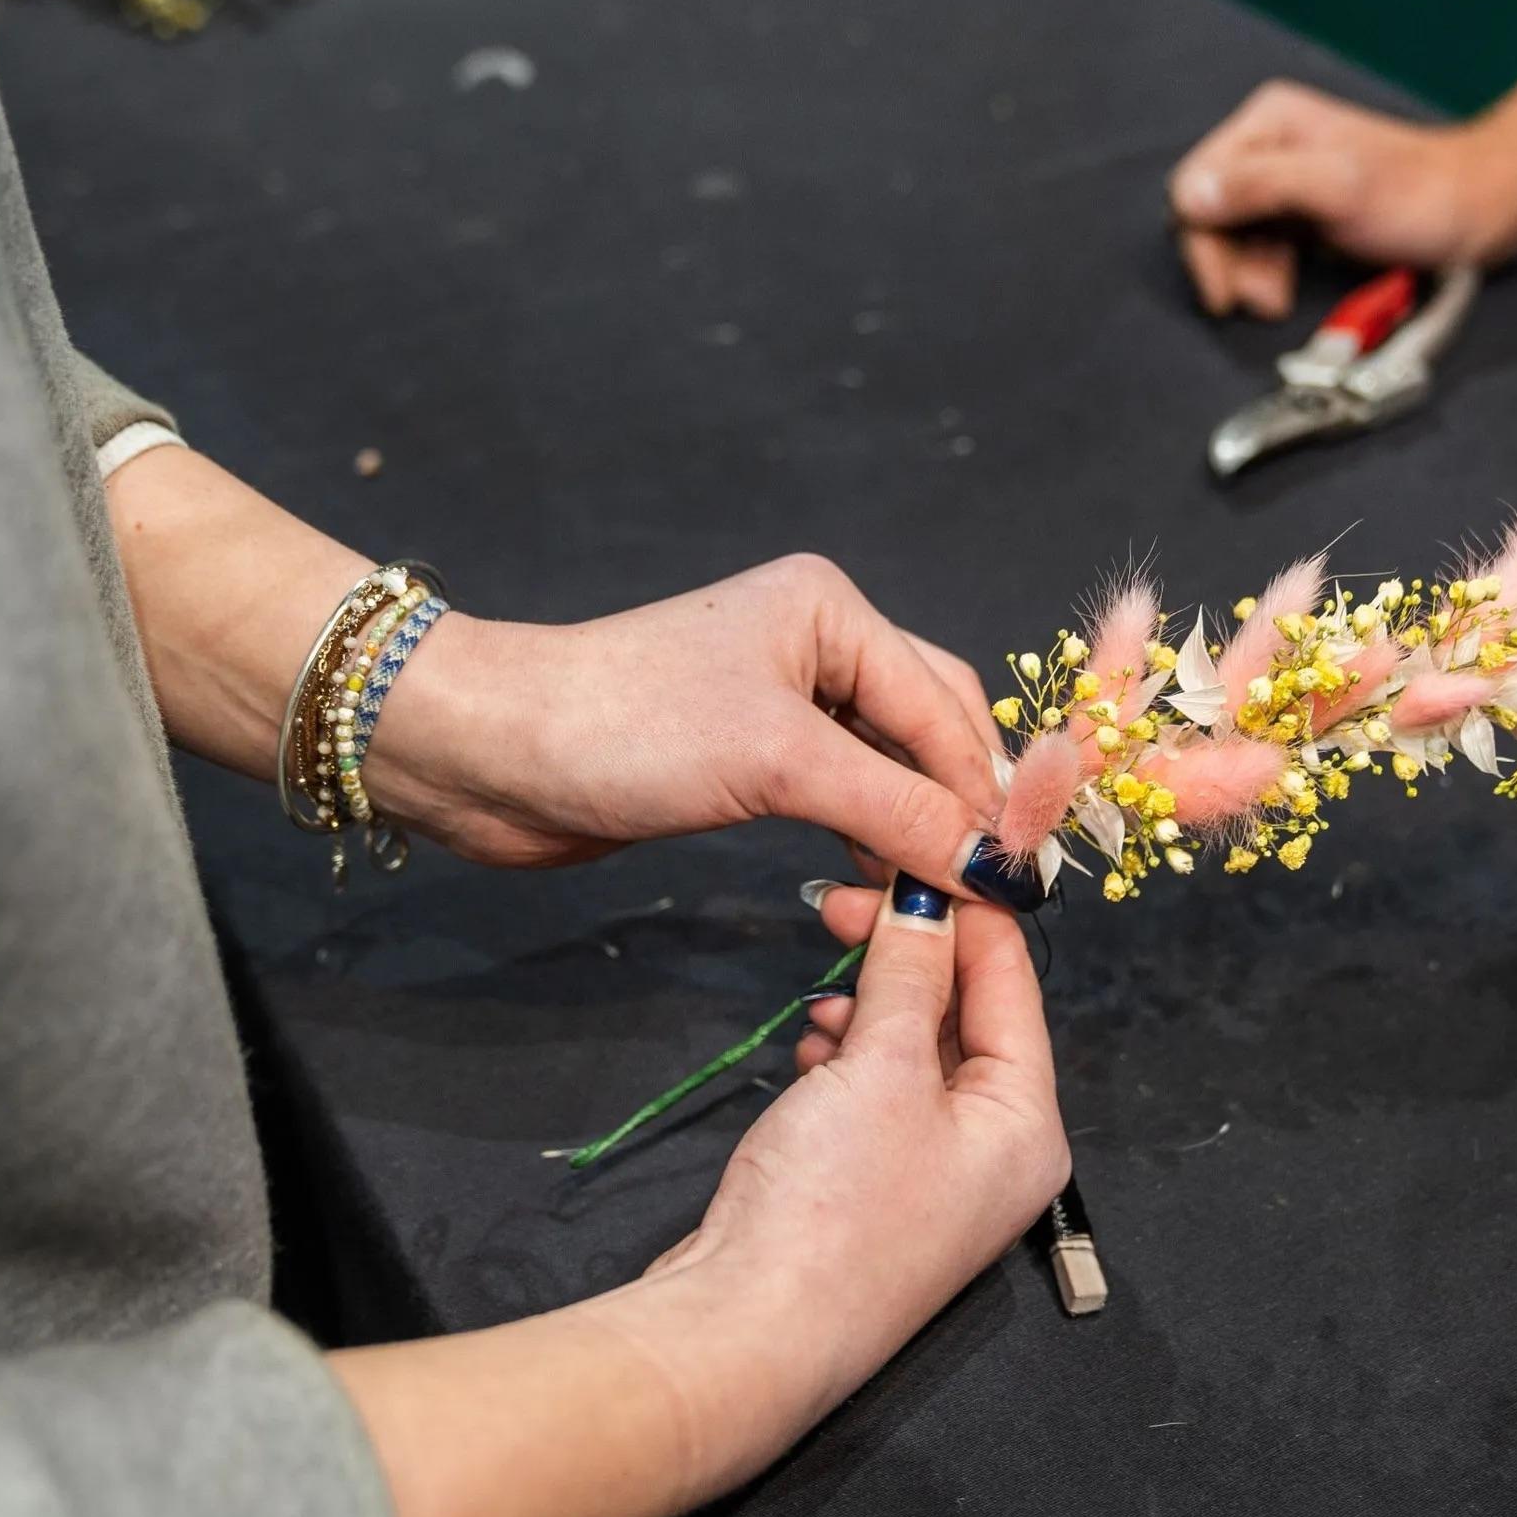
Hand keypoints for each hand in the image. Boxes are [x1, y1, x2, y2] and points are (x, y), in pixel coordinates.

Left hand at [369, 554, 1044, 905]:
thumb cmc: (630, 729)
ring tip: (936, 904)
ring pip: (887, 773)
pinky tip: (880, 889)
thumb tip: (998, 868)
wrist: (491, 756)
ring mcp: (781, 703)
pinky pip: (840, 800)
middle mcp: (819, 644)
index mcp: (835, 611)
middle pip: (929, 734)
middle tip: (992, 896)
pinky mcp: (747, 760)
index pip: (946, 707)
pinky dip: (866, 842)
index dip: (986, 795)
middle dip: (957, 812)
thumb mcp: (781, 765)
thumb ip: (899, 811)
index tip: (1024, 879)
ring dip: (911, 836)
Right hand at [654, 879, 1070, 1388]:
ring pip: (912, 1051)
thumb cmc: (832, 1212)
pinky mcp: (870, 1188)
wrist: (744, 1332)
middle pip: (965, 1015)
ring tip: (824, 997)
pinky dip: (843, 1058)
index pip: (1014, 984)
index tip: (912, 852)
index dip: (965, 912)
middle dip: (906, 959)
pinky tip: (810, 1048)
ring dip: (869, 1008)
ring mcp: (932, 1175)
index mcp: (1027, 1126)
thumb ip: (908, 974)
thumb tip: (927, 902)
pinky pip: (872, 1093)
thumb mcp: (882, 1067)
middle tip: (844, 905)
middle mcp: (993, 1152)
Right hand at [1166, 18, 1516, 321]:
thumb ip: (1262, 187)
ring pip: (1228, 234)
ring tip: (1279, 300)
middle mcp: (1267, 142)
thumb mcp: (1336, 190)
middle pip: (1207, 211)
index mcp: (1267, 123)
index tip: (1227, 292)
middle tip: (1262, 301)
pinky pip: (1256, 243)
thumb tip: (1191, 196)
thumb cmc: (1418, 198)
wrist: (1475, 211)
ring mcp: (1281, 176)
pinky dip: (1264, 271)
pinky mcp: (1297, 207)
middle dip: (1227, 262)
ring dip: (1246, 273)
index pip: (1195, 185)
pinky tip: (1285, 289)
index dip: (1204, 243)